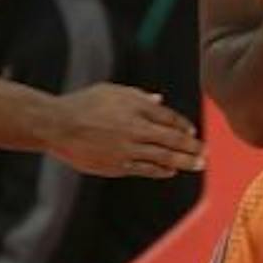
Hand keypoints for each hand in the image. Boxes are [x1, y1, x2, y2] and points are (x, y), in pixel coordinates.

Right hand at [50, 86, 204, 177]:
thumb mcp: (112, 91)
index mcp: (135, 107)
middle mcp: (135, 127)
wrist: (58, 125)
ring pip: (163, 157)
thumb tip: (159, 100)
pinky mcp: (118, 165)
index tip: (193, 132)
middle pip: (172, 139)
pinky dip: (161, 171)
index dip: (183, 126)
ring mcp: (128, 148)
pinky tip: (171, 171)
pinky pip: (146, 169)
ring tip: (197, 165)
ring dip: (183, 161)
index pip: (168, 117)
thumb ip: (138, 96)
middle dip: (191, 147)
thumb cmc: (84, 104)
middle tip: (204, 152)